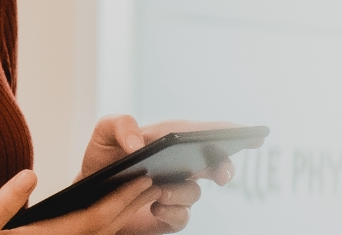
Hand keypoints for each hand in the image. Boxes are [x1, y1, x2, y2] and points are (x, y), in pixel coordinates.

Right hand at [0, 169, 160, 234]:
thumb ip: (5, 201)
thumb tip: (29, 175)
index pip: (97, 217)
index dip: (122, 198)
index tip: (142, 179)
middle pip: (107, 227)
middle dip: (132, 204)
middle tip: (157, 181)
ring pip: (103, 234)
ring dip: (126, 214)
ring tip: (143, 194)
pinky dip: (108, 223)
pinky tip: (114, 212)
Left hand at [79, 116, 262, 234]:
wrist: (88, 196)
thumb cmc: (101, 160)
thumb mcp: (103, 133)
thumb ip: (120, 125)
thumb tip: (139, 143)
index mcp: (172, 140)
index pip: (208, 133)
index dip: (233, 133)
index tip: (253, 136)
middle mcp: (181, 165)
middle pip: (216, 164)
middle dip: (224, 167)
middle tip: (220, 174)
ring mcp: (177, 190)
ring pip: (195, 193)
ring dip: (179, 192)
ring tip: (157, 191)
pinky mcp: (168, 214)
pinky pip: (182, 216)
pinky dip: (171, 212)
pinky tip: (155, 207)